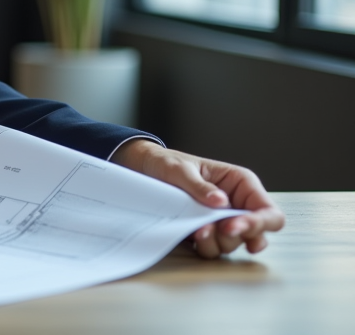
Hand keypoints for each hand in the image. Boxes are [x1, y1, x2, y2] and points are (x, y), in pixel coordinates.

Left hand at [111, 139, 284, 257]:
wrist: (144, 170)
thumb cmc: (166, 163)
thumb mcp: (180, 170)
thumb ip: (200, 186)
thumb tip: (221, 202)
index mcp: (241, 183)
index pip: (268, 211)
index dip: (259, 224)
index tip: (232, 228)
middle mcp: (237, 203)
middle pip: (256, 233)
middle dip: (235, 235)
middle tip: (214, 229)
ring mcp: (223, 220)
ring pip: (235, 244)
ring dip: (218, 242)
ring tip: (198, 231)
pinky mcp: (207, 231)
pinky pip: (215, 248)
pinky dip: (206, 246)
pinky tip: (193, 236)